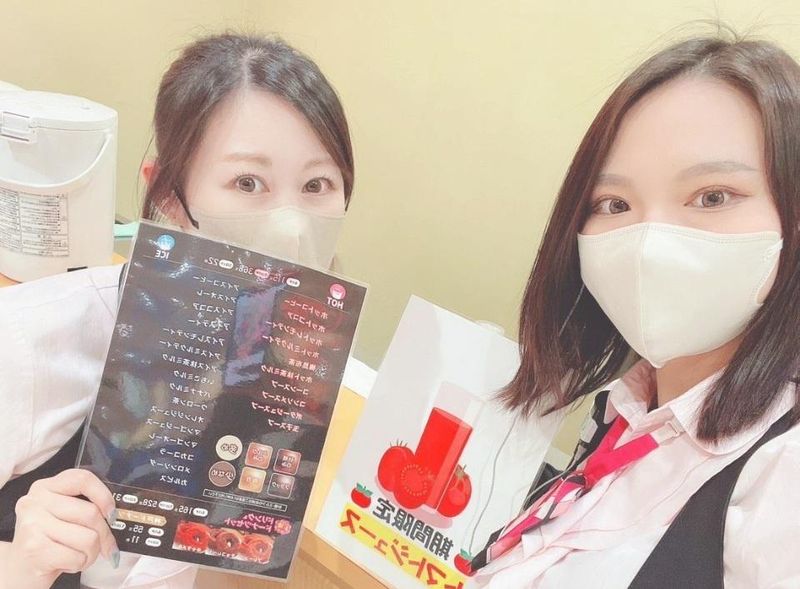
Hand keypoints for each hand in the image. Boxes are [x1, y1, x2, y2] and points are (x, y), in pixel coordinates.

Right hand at [6, 468, 118, 587]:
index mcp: (45, 487)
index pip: (82, 478)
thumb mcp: (61, 515)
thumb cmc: (48, 540)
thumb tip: (114, 514)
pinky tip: (67, 563)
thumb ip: (82, 505)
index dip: (103, 495)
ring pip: (89, 537)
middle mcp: (34, 502)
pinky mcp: (35, 549)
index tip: (111, 513)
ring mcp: (32, 525)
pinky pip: (77, 557)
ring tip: (79, 554)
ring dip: (91, 553)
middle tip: (104, 546)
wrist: (20, 569)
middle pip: (90, 512)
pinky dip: (80, 564)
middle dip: (104, 535)